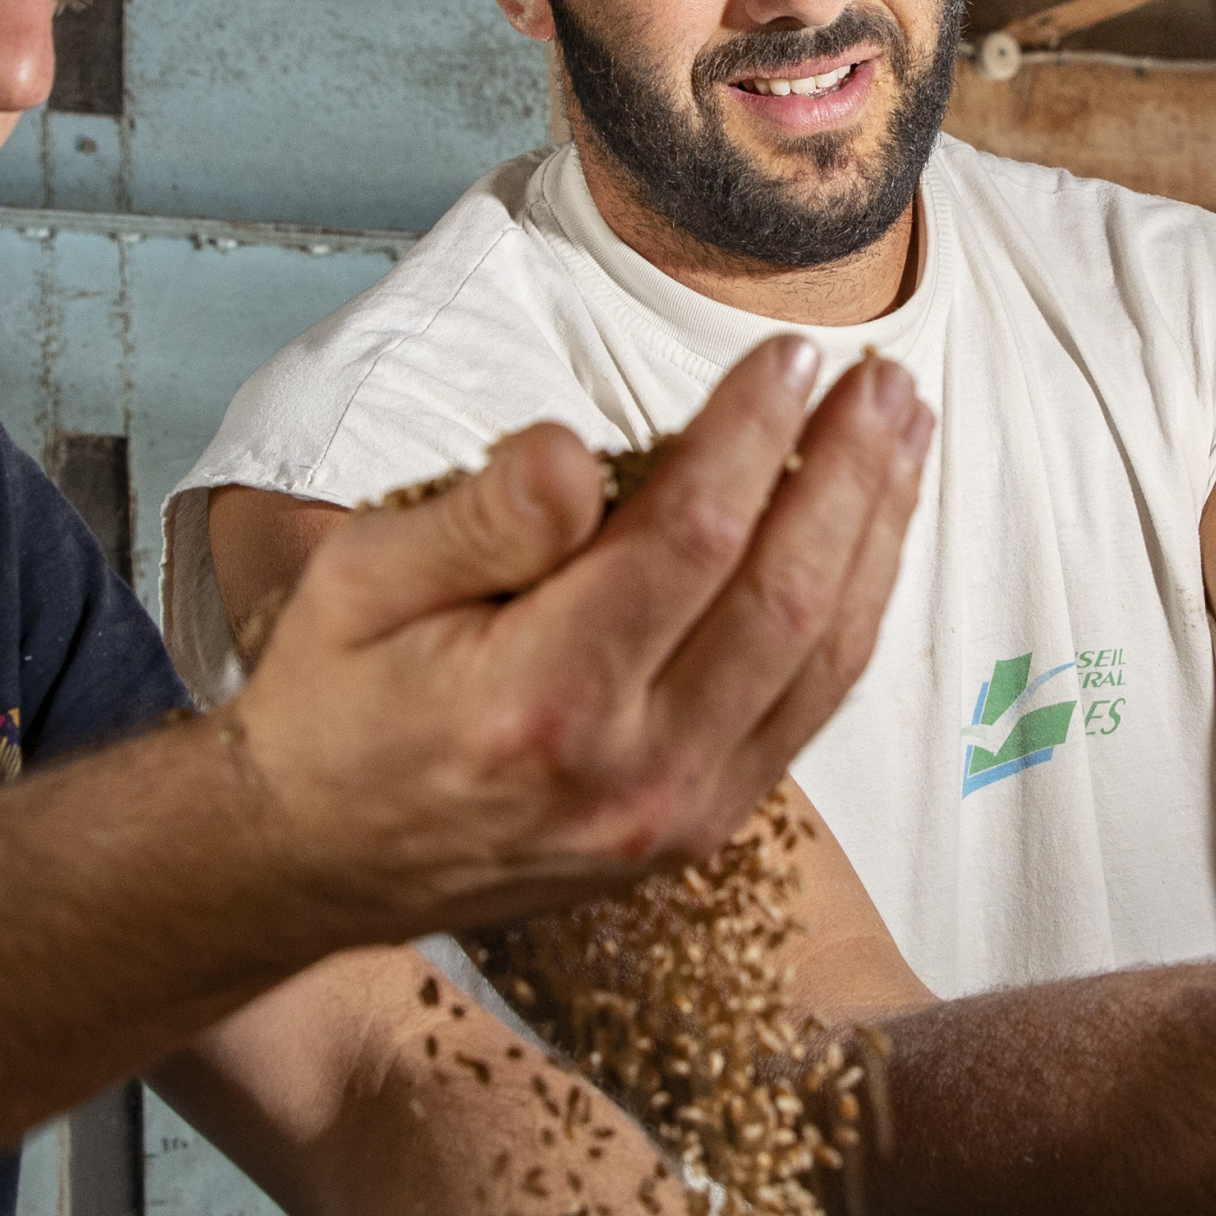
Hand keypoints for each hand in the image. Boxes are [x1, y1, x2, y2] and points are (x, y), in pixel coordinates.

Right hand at [219, 335, 932, 935]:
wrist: (312, 861)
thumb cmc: (330, 704)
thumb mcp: (355, 585)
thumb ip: (477, 518)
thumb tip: (574, 449)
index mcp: (540, 700)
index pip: (689, 541)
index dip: (753, 436)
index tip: (790, 355)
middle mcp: (631, 773)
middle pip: (786, 599)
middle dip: (849, 474)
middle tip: (884, 378)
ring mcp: (679, 814)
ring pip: (822, 659)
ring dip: (876, 535)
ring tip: (904, 434)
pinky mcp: (700, 829)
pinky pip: (809, 709)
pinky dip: (856, 611)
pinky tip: (872, 536)